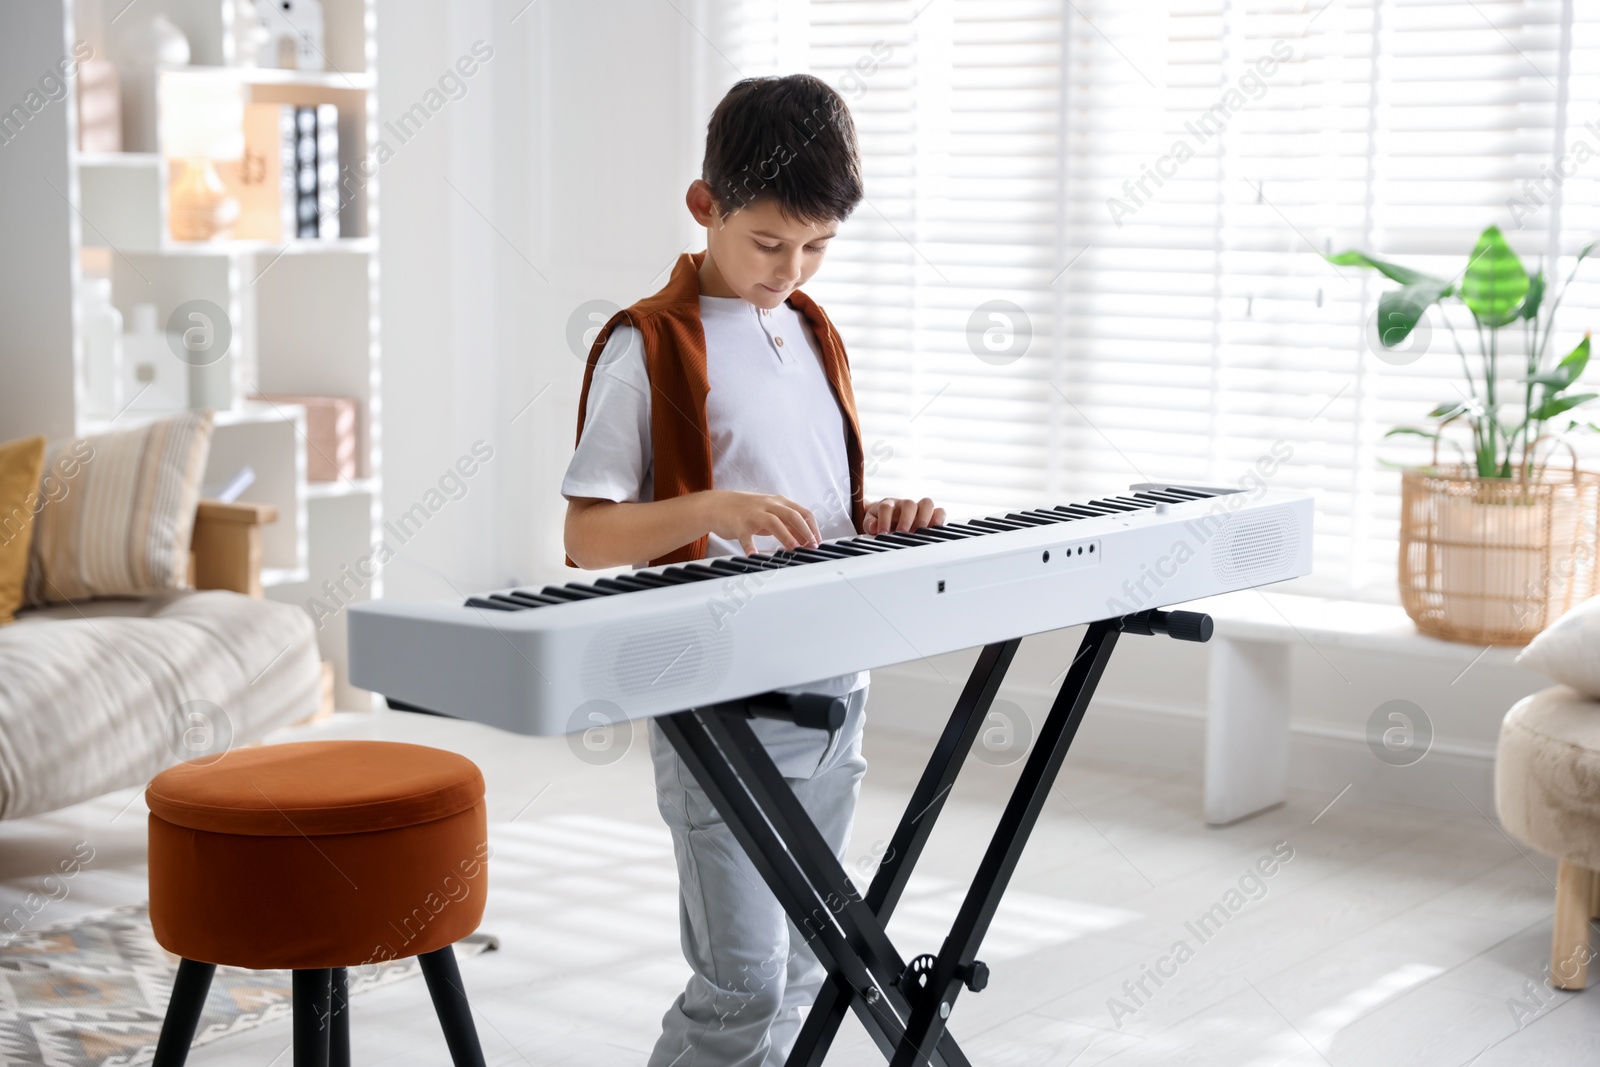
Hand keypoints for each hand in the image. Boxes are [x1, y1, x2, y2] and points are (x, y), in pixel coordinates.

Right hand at [703, 490, 821, 554]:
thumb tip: (806, 538)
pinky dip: (750, 546)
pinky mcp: (738, 524)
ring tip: (793, 549)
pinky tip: (754, 556)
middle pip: (792, 515)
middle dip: (805, 531)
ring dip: (785, 536)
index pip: (803, 512)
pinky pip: (746, 536)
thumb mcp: (770, 513)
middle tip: (811, 547)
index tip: (818, 542)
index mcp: (779, 502)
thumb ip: (787, 523)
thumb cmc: (747, 510)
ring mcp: (753, 513)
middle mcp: (768, 505)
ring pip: (773, 522)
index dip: (813, 528)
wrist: (717, 505)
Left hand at [862, 497, 945, 534]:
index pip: (887, 507)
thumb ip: (870, 524)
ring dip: (923, 519)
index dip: (884, 520)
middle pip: (909, 504)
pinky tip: (933, 532)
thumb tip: (874, 528)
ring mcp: (919, 508)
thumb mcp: (871, 521)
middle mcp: (905, 504)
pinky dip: (939, 520)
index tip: (882, 533)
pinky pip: (940, 512)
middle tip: (902, 533)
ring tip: (918, 533)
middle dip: (906, 520)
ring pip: (927, 503)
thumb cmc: (879, 520)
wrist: (887, 517)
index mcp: (889, 504)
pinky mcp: (931, 514)